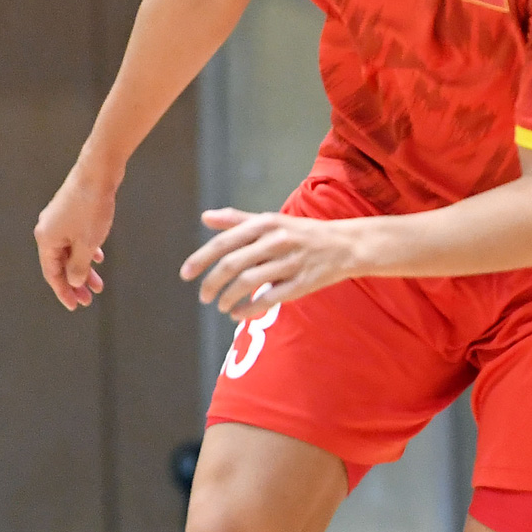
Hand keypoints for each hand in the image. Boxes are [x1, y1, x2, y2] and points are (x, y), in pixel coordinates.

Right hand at [34, 162, 116, 309]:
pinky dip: (86, 251)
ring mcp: (59, 221)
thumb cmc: (91, 208)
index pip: (52, 274)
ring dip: (83, 268)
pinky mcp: (71, 213)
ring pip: (70, 252)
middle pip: (60, 264)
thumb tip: (74, 282)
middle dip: (74, 283)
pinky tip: (98, 258)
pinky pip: (76, 239)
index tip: (75, 306)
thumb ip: (79, 266)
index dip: (63, 292)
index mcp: (46, 239)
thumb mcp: (88, 244)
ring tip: (98, 284)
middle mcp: (48, 230)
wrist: (97, 173)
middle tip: (88, 300)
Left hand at [182, 208, 371, 319]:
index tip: (185, 275)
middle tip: (204, 297)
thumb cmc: (303, 233)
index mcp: (265, 224)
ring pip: (248, 283)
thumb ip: (237, 220)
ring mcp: (290, 262)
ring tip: (221, 306)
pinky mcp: (301, 283)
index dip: (201, 259)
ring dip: (228, 298)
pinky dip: (248, 309)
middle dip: (212, 283)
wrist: (345, 245)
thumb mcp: (271, 221)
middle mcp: (276, 241)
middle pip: (233, 264)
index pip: (224, 243)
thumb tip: (205, 217)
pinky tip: (238, 314)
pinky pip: (268, 299)